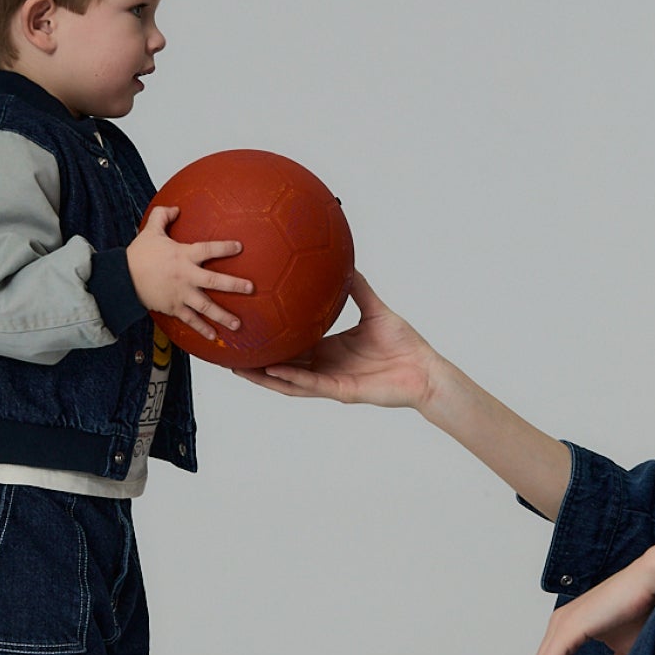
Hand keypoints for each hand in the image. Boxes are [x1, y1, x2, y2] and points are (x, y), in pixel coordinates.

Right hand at [126, 207, 252, 340]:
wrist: (122, 279)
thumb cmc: (138, 255)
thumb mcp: (150, 231)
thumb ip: (163, 216)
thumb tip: (176, 208)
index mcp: (183, 256)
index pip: (208, 249)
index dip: (224, 248)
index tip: (239, 247)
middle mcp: (185, 276)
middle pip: (214, 281)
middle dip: (234, 285)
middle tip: (250, 288)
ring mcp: (181, 294)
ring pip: (206, 306)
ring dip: (223, 316)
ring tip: (237, 324)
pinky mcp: (173, 308)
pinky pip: (190, 320)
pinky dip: (202, 329)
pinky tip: (214, 337)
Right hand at [233, 272, 437, 406]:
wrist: (425, 369)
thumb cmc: (405, 344)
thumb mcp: (375, 309)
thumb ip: (358, 288)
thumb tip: (346, 263)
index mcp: (330, 349)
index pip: (292, 345)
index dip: (270, 340)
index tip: (249, 326)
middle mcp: (325, 366)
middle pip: (281, 365)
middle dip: (255, 361)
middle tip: (230, 350)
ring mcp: (330, 380)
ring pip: (288, 381)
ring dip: (263, 375)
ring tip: (237, 366)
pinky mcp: (341, 391)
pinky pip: (311, 384)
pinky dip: (291, 378)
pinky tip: (272, 370)